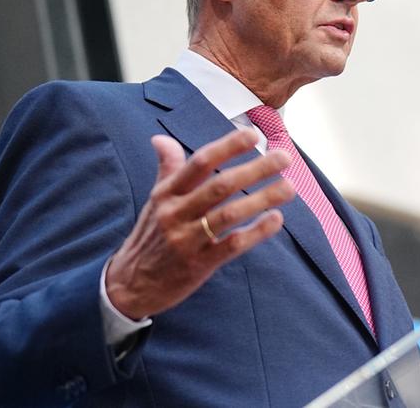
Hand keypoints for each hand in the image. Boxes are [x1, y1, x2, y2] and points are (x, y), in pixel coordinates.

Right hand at [104, 128, 295, 319]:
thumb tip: (161, 138)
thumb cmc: (150, 236)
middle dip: (255, 170)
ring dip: (262, 200)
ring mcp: (187, 239)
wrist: (130, 284)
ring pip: (228, 215)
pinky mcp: (198, 264)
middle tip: (285, 157)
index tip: (254, 135)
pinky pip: (231, 246)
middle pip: (219, 186)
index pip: (199, 163)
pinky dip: (256, 232)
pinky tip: (276, 219)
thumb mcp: (154, 201)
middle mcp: (175, 213)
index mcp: (166, 194)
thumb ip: (166, 169)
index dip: (227, 147)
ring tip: (289, 188)